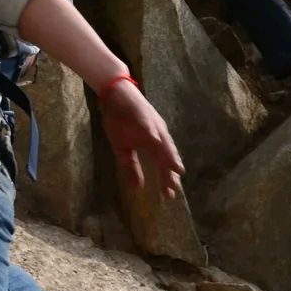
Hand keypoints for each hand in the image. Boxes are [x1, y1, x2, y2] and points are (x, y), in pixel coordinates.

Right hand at [99, 82, 183, 199]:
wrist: (115, 94)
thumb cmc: (120, 120)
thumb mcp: (123, 147)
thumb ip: (131, 166)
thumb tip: (136, 188)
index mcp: (153, 141)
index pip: (162, 163)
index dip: (166, 178)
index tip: (169, 195)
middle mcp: (157, 133)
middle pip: (166, 155)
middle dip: (169, 171)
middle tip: (173, 189)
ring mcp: (152, 124)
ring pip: (163, 142)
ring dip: (169, 155)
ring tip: (176, 170)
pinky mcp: (142, 115)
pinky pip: (148, 126)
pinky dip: (153, 134)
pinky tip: (155, 141)